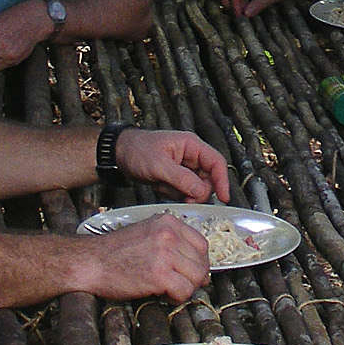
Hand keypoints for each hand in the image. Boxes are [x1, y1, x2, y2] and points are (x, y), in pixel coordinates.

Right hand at [83, 213, 211, 302]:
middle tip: (182, 285)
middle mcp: (169, 235)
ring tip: (172, 290)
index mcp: (168, 222)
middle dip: (195, 278)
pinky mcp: (159, 275)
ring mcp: (165, 254)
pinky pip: (184, 291)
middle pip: (201, 261)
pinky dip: (177, 298)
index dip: (200, 262)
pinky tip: (165, 295)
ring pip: (196, 277)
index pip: (201, 244)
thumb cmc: (114, 252)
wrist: (91, 262)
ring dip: (187, 288)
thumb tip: (195, 264)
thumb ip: (171, 243)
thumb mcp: (147, 234)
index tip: (193, 271)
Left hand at [114, 128, 231, 202]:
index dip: (223, 181)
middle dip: (198, 192)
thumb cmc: (137, 150)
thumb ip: (181, 178)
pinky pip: (184, 192)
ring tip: (166, 188)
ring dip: (184, 194)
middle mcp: (191, 156)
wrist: (119, 154)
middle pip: (209, 179)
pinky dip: (175, 194)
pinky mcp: (177, 178)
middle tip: (186, 198)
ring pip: (196, 188)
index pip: (216, 163)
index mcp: (191, 146)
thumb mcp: (159, 165)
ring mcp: (184, 168)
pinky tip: (162, 188)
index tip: (224, 198)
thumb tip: (201, 191)